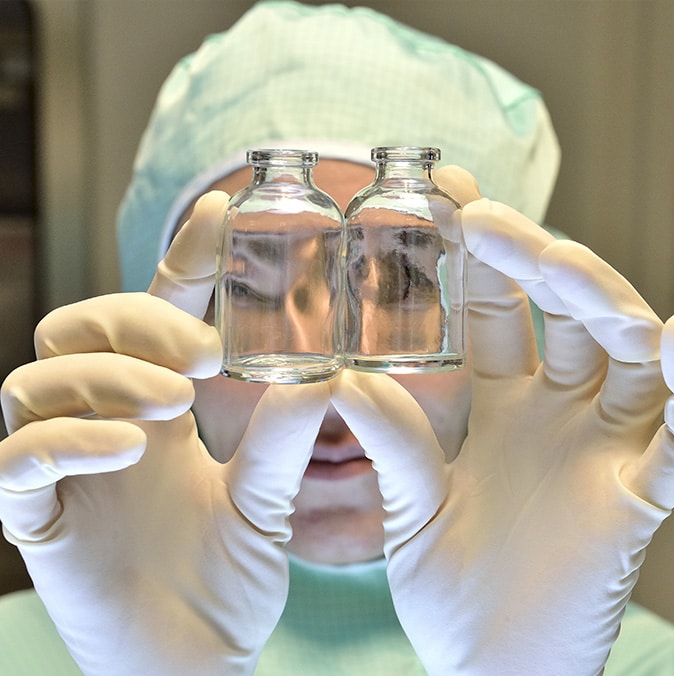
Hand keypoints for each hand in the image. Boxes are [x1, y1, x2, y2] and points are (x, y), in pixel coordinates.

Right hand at [0, 192, 329, 674]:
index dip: (184, 260)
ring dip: (104, 377)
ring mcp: (62, 469)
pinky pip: (15, 461)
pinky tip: (128, 447)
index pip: (159, 313)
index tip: (223, 212)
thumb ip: (284, 439)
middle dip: (135, 322)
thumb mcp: (267, 499)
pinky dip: (65, 441)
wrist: (196, 663)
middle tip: (201, 354)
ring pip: (34, 380)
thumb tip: (323, 373)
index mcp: (157, 407)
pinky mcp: (33, 520)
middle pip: (77, 325)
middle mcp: (103, 423)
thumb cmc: (228, 577)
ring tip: (170, 402)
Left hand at [330, 171, 673, 673]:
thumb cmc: (446, 586)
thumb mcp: (408, 505)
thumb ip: (389, 444)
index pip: (495, 310)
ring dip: (602, 303)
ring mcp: (600, 448)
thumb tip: (345, 381)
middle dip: (533, 262)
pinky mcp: (635, 499)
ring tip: (559, 265)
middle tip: (489, 221)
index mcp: (499, 404)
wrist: (487, 666)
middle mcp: (555, 411)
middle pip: (563, 313)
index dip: (478, 258)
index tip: (446, 202)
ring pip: (624, 355)